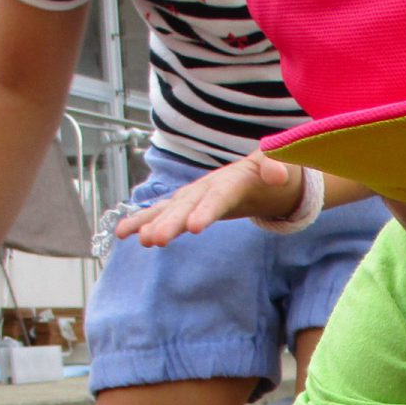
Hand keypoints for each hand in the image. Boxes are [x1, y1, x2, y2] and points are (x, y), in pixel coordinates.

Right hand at [116, 152, 304, 246]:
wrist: (264, 170)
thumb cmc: (275, 168)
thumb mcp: (283, 165)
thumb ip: (277, 166)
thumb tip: (278, 174)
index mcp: (231, 180)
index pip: (218, 197)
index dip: (205, 210)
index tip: (194, 227)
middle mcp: (206, 187)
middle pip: (186, 206)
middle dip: (170, 223)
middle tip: (155, 240)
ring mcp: (194, 195)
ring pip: (169, 210)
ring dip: (152, 223)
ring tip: (139, 240)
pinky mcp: (188, 205)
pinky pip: (163, 213)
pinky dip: (143, 221)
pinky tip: (123, 233)